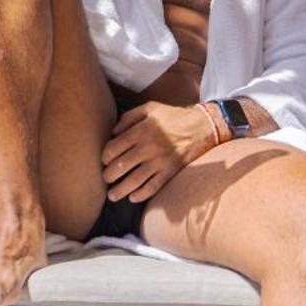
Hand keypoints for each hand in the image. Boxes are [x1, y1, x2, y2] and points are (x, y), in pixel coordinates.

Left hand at [99, 102, 217, 203]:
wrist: (202, 127)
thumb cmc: (173, 117)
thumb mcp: (150, 108)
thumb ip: (129, 117)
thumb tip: (112, 133)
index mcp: (142, 130)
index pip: (114, 148)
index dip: (104, 157)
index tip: (103, 161)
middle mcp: (149, 146)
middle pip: (121, 166)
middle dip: (108, 176)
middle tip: (105, 179)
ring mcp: (160, 161)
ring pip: (134, 180)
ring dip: (120, 190)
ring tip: (112, 195)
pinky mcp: (171, 172)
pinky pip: (153, 187)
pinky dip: (141, 195)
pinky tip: (132, 198)